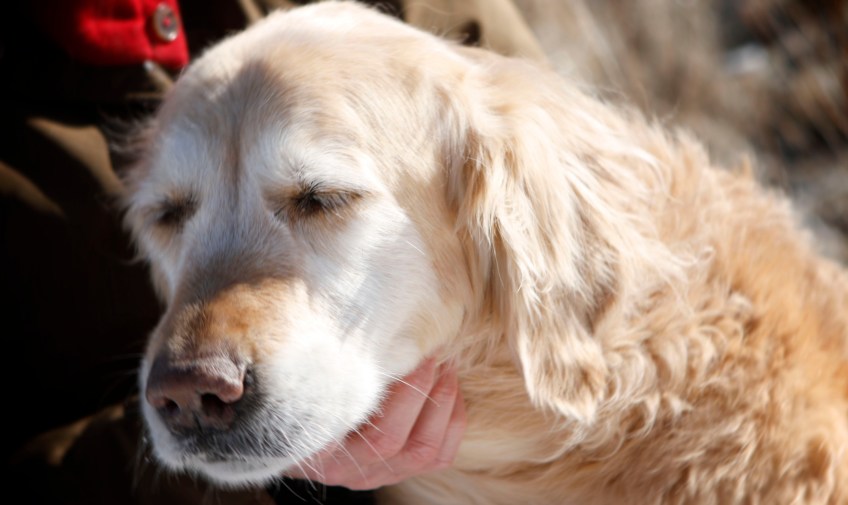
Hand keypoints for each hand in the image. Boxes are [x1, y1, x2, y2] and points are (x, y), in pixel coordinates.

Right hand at [283, 358, 465, 489]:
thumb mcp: (298, 385)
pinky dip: (452, 420)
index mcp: (312, 450)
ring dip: (439, 402)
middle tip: (425, 350)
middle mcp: (345, 469)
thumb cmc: (300, 395)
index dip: (367, 389)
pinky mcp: (402, 472)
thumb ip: (318, 367)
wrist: (299, 432)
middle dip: (415, 390)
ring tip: (444, 364)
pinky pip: (440, 456)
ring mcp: (377, 474)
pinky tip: (450, 386)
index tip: (390, 348)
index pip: (340, 426)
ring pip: (421, 450)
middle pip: (388, 440)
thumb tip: (340, 321)